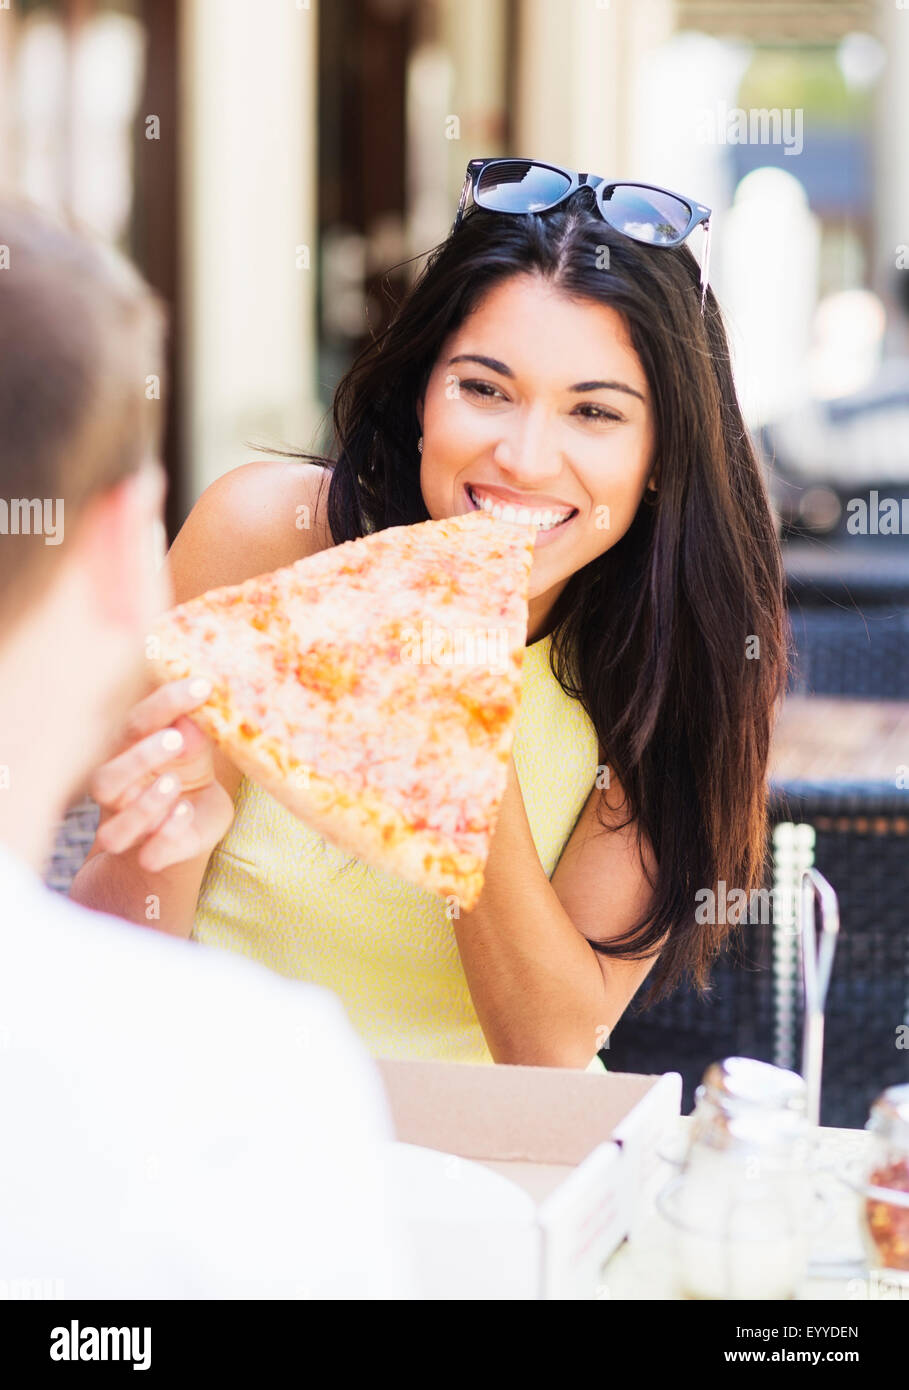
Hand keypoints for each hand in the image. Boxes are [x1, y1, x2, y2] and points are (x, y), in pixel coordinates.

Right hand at [90, 677, 234, 873]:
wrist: (188, 832)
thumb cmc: (188, 780)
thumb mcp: (196, 753)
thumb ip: (195, 737)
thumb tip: (197, 709)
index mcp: (127, 756)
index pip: (134, 725)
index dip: (164, 704)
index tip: (202, 687)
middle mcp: (120, 795)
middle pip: (105, 779)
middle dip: (139, 757)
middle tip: (175, 738)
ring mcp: (131, 830)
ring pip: (114, 827)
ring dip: (146, 803)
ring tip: (175, 783)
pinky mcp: (151, 857)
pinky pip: (148, 854)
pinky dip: (166, 835)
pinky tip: (185, 813)